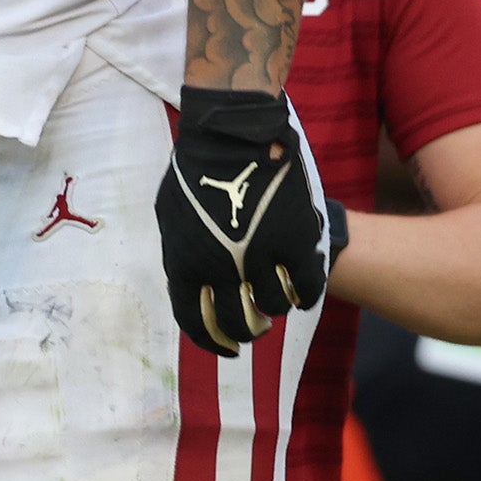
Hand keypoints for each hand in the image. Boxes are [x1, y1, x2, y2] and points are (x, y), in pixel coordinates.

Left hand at [156, 87, 327, 354]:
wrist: (232, 133)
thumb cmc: (197, 169)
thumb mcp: (172, 216)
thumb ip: (182, 256)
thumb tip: (194, 288)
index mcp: (185, 263)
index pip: (195, 323)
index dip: (213, 342)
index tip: (227, 348)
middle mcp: (222, 268)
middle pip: (238, 325)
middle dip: (247, 331)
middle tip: (255, 323)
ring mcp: (261, 257)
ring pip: (274, 307)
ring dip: (274, 304)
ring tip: (274, 288)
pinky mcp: (296, 242)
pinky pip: (308, 289)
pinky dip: (305, 293)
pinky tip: (301, 284)